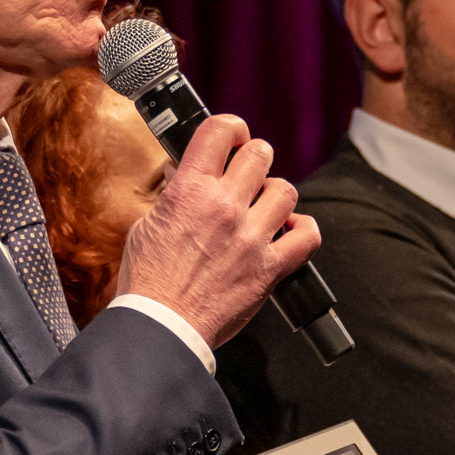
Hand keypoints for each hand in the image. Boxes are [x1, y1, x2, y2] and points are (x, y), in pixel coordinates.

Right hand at [110, 114, 319, 346]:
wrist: (162, 326)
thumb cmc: (149, 282)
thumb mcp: (147, 225)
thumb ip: (172, 197)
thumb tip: (184, 177)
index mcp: (190, 191)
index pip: (221, 131)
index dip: (230, 128)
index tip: (231, 138)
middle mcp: (225, 208)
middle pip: (260, 154)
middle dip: (252, 159)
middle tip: (244, 174)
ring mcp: (251, 238)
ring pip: (286, 190)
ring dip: (274, 195)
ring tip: (261, 207)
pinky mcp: (269, 269)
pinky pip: (307, 236)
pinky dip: (302, 230)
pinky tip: (287, 231)